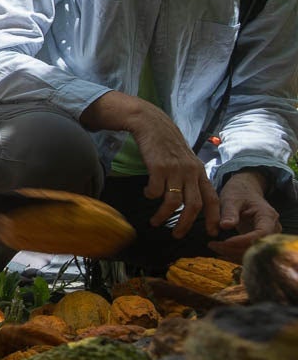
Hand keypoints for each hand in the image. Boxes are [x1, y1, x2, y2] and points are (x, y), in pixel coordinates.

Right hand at [126, 110, 219, 237]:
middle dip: (186, 224)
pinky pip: (155, 190)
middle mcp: (190, 172)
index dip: (213, 218)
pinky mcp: (158, 167)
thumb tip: (192, 202)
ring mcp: (175, 169)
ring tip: (156, 222)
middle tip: (176, 235)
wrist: (153, 124)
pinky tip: (147, 194)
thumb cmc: (169, 145)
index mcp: (200, 172)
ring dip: (164, 215)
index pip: (212, 199)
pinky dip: (151, 196)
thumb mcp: (187, 161)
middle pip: (194, 206)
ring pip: (173, 202)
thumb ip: (191, 178)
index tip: (211, 232)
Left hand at [210, 170, 280, 258]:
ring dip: (233, 253)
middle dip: (234, 249)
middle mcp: (272, 228)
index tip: (225, 242)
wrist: (245, 191)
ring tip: (213, 247)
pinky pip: (249, 251)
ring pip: (253, 252)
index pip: (261, 234)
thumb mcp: (232, 199)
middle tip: (213, 245)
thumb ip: (230, 212)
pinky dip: (235, 254)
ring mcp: (267, 236)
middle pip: (257, 246)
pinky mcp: (259, 240)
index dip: (244, 240)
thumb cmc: (239, 193)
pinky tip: (220, 252)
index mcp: (267, 216)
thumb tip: (225, 226)